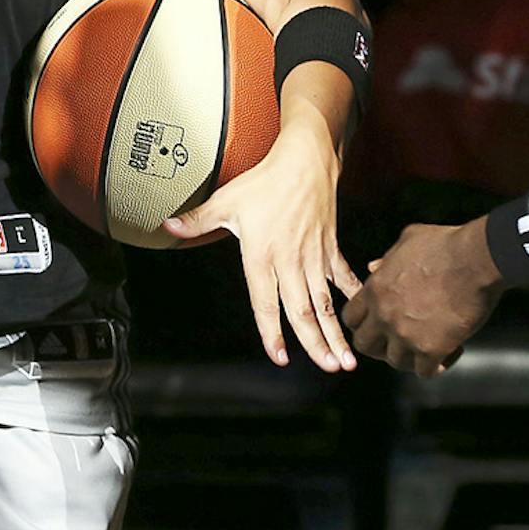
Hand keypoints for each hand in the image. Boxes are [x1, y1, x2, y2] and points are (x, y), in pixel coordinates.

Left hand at [163, 123, 360, 371]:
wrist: (304, 161)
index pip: (265, 303)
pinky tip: (362, 312)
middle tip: (329, 368)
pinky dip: (355, 294)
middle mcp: (291, 262)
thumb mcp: (225, 201)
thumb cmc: (263, 182)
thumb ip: (197, 220)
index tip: (280, 358)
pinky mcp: (330, 246)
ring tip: (347, 359)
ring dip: (337, 331)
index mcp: (263, 256)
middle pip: (303, 311)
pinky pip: (344, 276)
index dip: (272, 332)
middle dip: (317, 343)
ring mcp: (314, 256)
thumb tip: (166, 225)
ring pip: (326, 302)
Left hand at [343, 218, 505, 375]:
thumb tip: (373, 266)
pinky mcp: (431, 348)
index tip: (377, 326)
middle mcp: (384, 315)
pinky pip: (425, 371)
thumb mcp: (407, 240)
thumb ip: (386, 258)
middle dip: (380, 347)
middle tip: (400, 343)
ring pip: (395, 362)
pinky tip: (452, 351)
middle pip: (365, 346)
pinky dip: (438, 366)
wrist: (475, 259)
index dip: (363, 324)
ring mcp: (405, 334)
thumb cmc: (446, 245)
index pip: (351, 318)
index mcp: (375, 289)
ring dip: (411, 358)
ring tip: (429, 349)